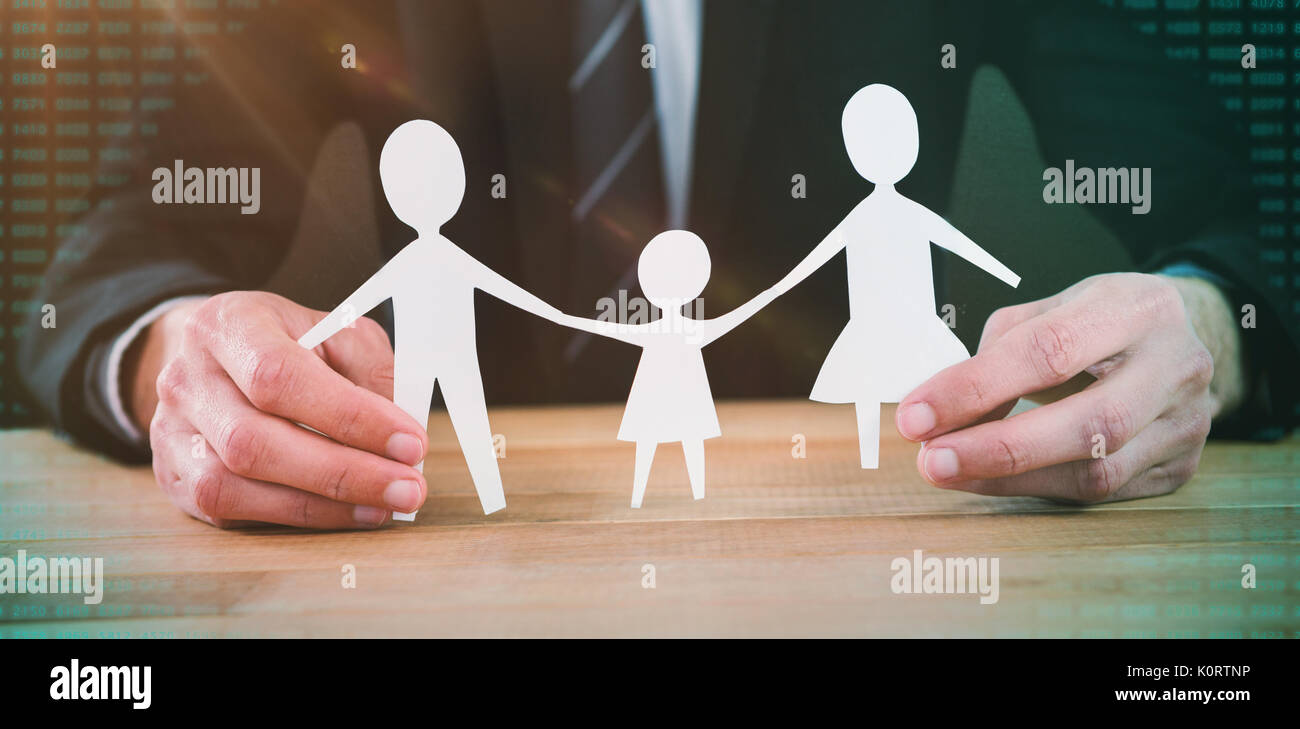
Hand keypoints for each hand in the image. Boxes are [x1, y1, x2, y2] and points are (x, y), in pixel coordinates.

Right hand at [131, 291, 428, 527]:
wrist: (210, 354)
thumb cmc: (287, 341)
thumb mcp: (336, 332)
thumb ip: (371, 369)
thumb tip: (402, 428)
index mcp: (230, 324)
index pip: (281, 377)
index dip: (349, 417)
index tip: (410, 442)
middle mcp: (188, 378)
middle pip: (254, 441)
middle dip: (342, 472)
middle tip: (408, 487)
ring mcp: (171, 430)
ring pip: (236, 484)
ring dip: (321, 505)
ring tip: (384, 505)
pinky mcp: (175, 475)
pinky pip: (230, 509)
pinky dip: (295, 517)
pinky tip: (344, 513)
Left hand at [895, 273, 1241, 502]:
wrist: (1184, 340)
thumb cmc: (1098, 322)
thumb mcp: (1050, 309)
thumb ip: (997, 353)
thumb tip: (942, 415)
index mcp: (1138, 307)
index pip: (1050, 350)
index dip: (976, 387)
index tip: (916, 415)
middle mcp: (1176, 365)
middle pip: (1091, 422)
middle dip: (1000, 448)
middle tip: (931, 460)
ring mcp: (1188, 421)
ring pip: (1098, 471)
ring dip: (1010, 479)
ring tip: (948, 471)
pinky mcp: (1181, 466)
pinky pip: (1103, 493)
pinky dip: (1038, 488)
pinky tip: (992, 480)